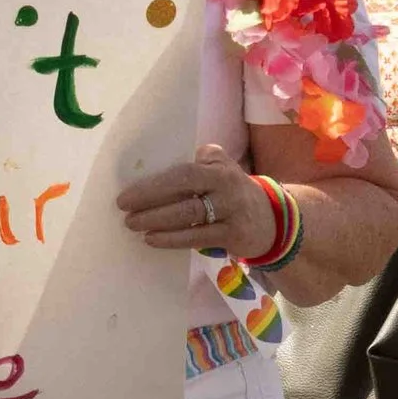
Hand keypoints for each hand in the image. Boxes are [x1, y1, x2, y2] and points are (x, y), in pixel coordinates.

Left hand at [117, 139, 279, 260]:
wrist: (273, 220)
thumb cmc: (234, 191)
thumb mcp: (223, 168)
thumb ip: (202, 160)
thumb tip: (169, 158)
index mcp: (219, 170)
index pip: (183, 174)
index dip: (154, 184)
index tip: (128, 194)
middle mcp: (227, 190)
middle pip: (184, 196)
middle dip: (150, 203)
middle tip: (124, 210)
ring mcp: (231, 214)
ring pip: (188, 218)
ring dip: (157, 222)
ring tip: (133, 225)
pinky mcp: (233, 236)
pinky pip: (197, 238)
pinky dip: (172, 239)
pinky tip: (152, 240)